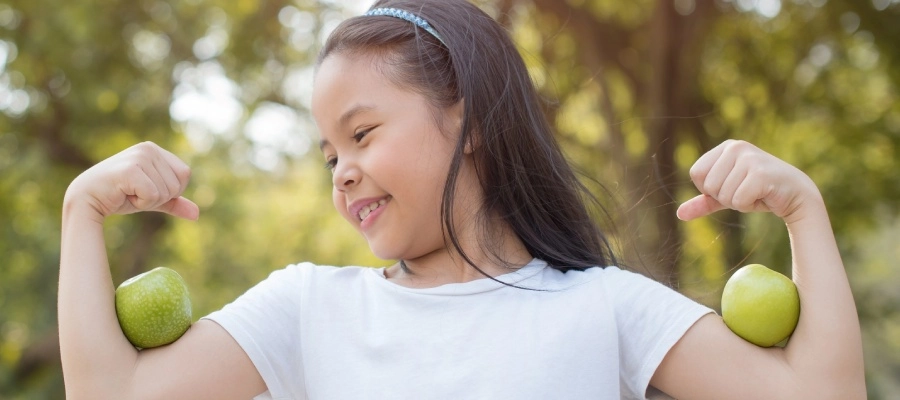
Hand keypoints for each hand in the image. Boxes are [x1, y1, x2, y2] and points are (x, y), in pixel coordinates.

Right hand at [65, 142, 198, 220]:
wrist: (86, 200)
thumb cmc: (118, 196)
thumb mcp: (151, 198)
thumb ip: (174, 202)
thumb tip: (197, 214)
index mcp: (155, 150)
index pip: (185, 175)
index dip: (170, 190)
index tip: (146, 189)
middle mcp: (148, 149)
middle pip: (177, 185)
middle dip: (159, 197)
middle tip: (134, 192)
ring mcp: (139, 157)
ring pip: (166, 192)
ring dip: (148, 201)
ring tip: (127, 192)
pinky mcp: (130, 170)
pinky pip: (154, 195)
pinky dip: (141, 203)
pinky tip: (123, 194)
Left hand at [677, 140, 821, 223]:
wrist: (796, 195)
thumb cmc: (759, 192)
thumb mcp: (727, 196)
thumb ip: (704, 202)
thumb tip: (679, 214)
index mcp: (725, 148)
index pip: (696, 174)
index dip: (710, 189)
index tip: (731, 186)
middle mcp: (736, 148)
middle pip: (708, 186)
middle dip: (725, 197)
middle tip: (746, 191)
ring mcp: (749, 158)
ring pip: (723, 194)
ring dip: (738, 202)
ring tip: (755, 192)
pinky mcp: (760, 173)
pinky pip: (738, 200)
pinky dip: (748, 205)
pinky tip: (763, 195)